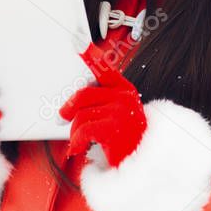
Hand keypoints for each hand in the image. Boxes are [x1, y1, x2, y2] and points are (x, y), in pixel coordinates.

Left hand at [59, 41, 146, 167]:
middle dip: (69, 108)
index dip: (91, 56)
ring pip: (80, 116)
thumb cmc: (130, 144)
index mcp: (126, 91)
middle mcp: (124, 97)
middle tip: (63, 117)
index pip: (105, 69)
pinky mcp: (113, 127)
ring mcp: (120, 111)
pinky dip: (76, 142)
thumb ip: (103, 105)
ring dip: (74, 133)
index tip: (78, 42)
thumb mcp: (120, 117)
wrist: (147, 167)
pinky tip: (79, 148)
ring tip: (79, 142)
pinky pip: (82, 129)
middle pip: (84, 94)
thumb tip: (73, 105)